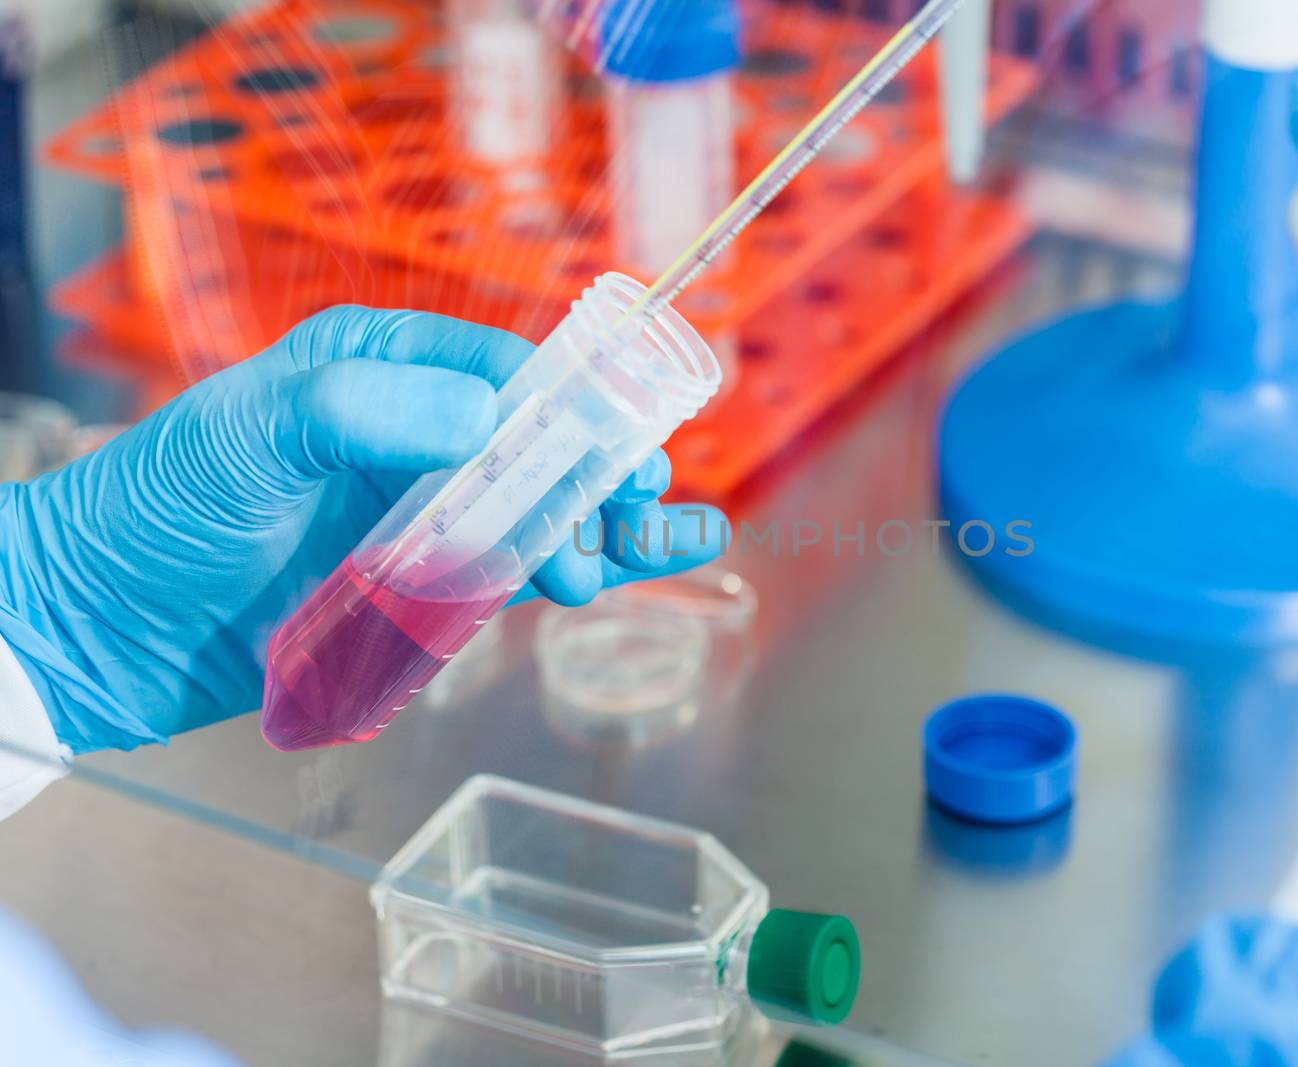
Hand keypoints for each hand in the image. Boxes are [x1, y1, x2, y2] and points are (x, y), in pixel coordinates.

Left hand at [0, 307, 726, 752]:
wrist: (99, 630)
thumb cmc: (155, 508)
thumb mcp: (250, 436)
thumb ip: (363, 412)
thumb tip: (488, 416)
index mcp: (376, 372)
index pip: (502, 371)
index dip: (571, 405)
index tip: (619, 443)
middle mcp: (410, 437)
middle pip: (539, 443)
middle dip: (602, 471)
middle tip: (643, 506)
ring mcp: (417, 515)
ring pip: (539, 510)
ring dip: (604, 526)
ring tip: (661, 549)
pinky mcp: (415, 588)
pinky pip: (508, 574)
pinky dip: (570, 572)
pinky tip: (624, 573)